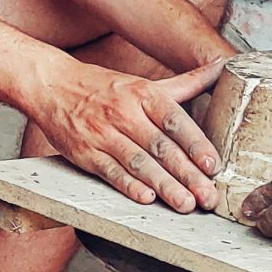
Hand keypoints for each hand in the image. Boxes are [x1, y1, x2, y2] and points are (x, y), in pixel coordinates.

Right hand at [27, 55, 224, 210]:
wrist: (50, 85)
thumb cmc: (102, 87)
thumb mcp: (144, 83)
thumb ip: (186, 82)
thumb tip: (222, 67)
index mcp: (142, 94)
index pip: (174, 121)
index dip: (196, 144)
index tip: (213, 165)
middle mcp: (123, 112)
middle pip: (160, 147)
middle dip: (187, 174)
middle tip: (208, 196)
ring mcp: (102, 133)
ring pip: (138, 162)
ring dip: (163, 185)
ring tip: (185, 204)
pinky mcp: (84, 152)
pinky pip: (109, 171)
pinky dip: (127, 185)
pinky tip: (146, 197)